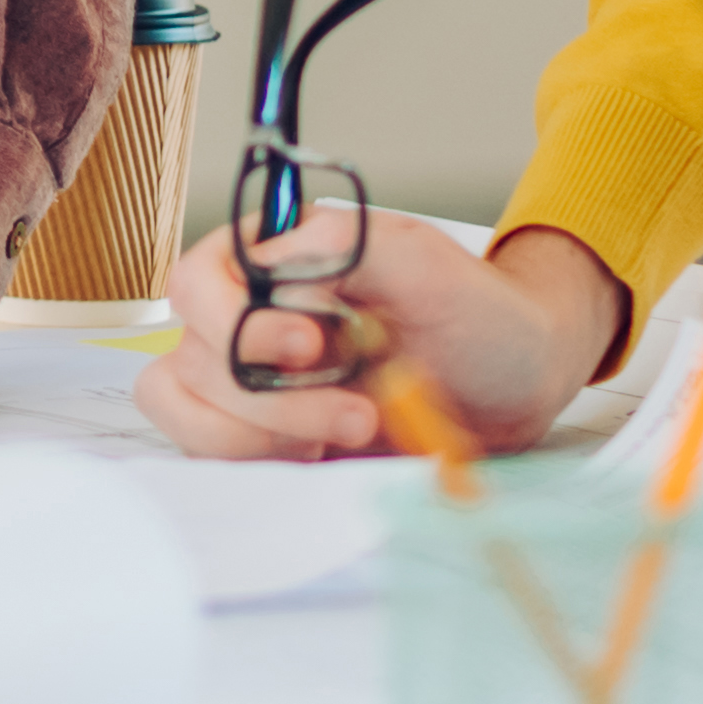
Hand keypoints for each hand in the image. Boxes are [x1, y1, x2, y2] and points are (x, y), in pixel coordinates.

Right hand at [142, 211, 624, 461]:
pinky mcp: (264, 435)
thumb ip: (346, 242)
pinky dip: (263, 461)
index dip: (232, 320)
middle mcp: (244, 317)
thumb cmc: (475, 312)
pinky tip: (326, 456)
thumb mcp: (424, 261)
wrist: (512, 385)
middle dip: (273, 398)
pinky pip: (217, 453)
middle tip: (359, 413)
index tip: (308, 346)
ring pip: (189, 411)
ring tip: (350, 430)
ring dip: (264, 435)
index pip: (195, 283)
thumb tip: (268, 261)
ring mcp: (249, 380)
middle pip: (194, 358)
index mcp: (271, 261)